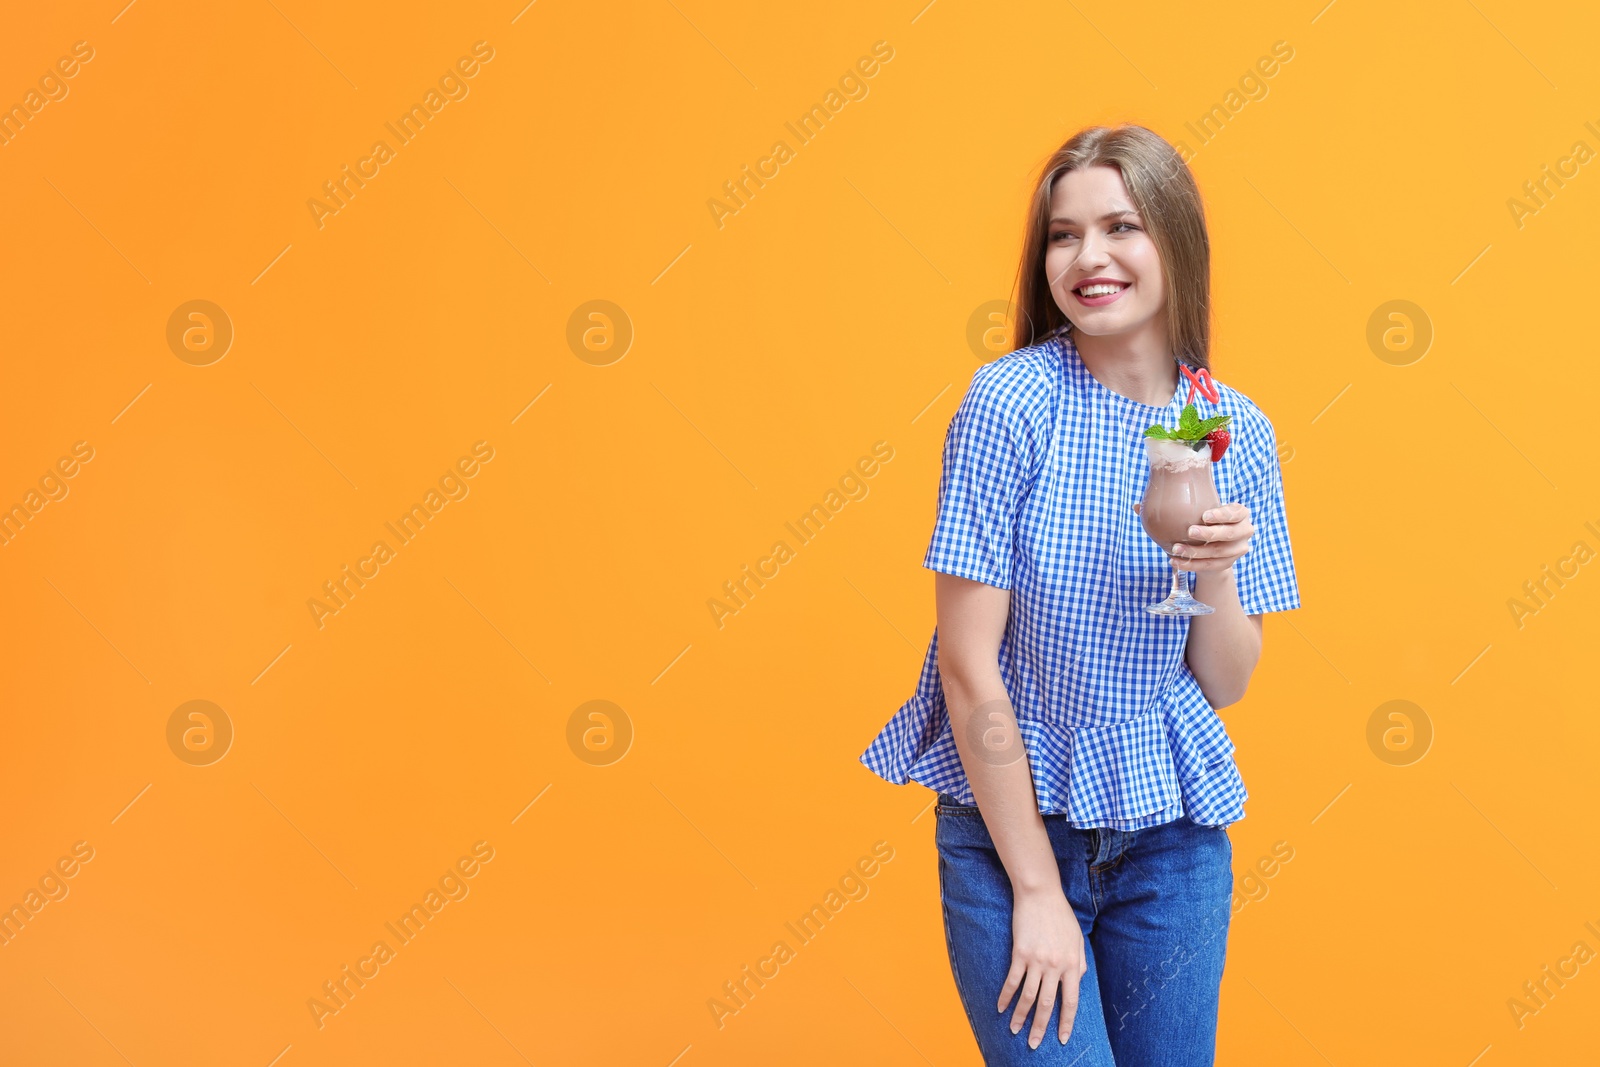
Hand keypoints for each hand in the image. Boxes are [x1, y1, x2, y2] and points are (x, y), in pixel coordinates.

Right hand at [999, 885, 1086, 1047]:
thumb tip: (1080, 980)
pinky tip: (1001, 1008)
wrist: (1040, 894)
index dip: (1065, 1022)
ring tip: (1014, 1030)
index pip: (1070, 1001)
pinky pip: (1012, 980)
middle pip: (1048, 1004)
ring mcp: (1037, 960)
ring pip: (1028, 996)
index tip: (1061, 1038)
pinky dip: (1006, 996)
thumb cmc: (1061, 915)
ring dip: (1020, 1016)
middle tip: (1033, 1044)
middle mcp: (1055, 966)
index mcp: (1072, 965)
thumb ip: (1080, 961)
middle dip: (1040, 1028)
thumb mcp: (1078, 939)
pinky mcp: (1020, 953)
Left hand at [1135, 501, 1252, 571]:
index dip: (1222, 514)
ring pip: (1218, 552)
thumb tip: (1137, 506)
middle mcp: (1245, 531)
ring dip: (1195, 551)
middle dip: (1209, 533)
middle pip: (1230, 533)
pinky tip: (1175, 562)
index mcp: (1240, 513)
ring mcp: (1238, 550)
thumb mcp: (1193, 512)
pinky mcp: (1228, 565)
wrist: (1210, 547)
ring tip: (1175, 548)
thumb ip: (1172, 506)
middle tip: (1189, 531)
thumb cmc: (1200, 522)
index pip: (1236, 512)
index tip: (1204, 515)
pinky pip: (1209, 566)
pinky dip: (1191, 565)